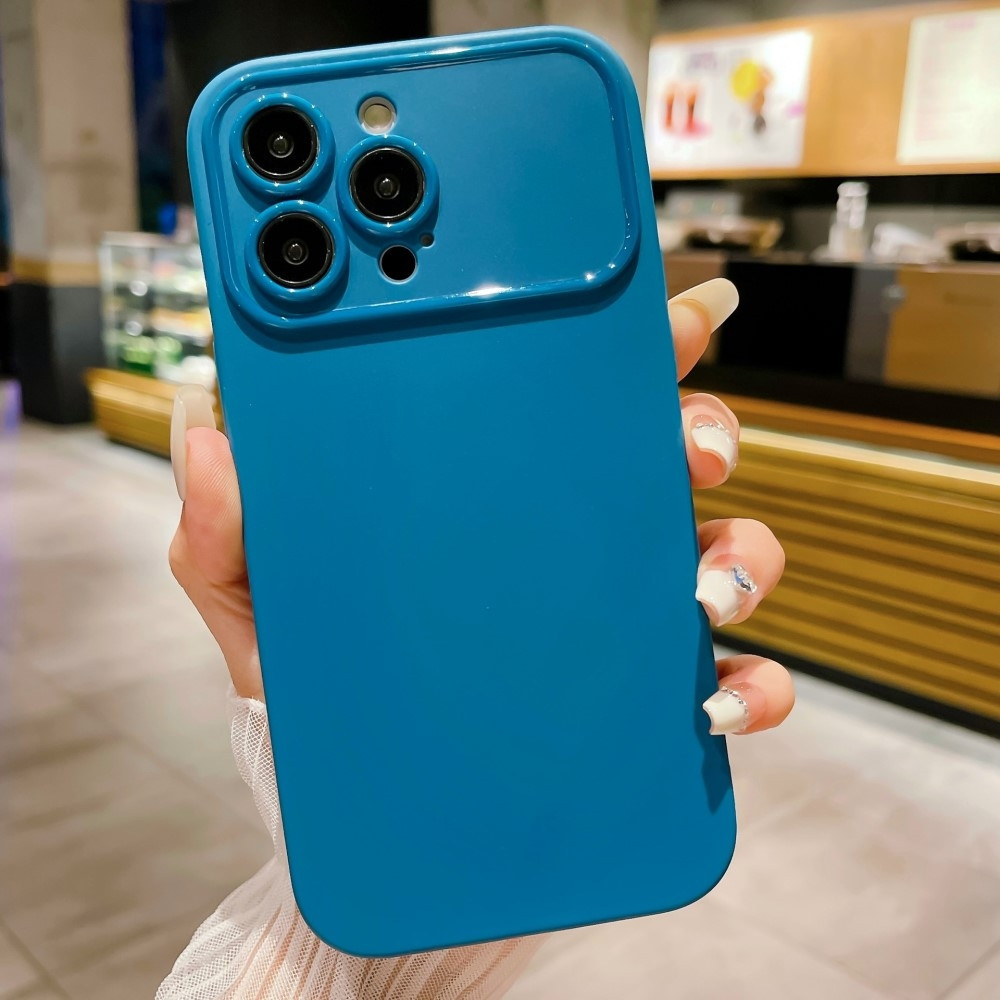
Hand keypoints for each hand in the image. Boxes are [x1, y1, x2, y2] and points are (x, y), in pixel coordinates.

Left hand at [169, 278, 792, 734]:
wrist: (346, 816)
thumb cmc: (313, 693)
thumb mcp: (258, 603)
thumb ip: (227, 529)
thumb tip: (213, 440)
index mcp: (496, 494)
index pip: (576, 398)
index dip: (638, 346)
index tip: (678, 316)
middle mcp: (570, 546)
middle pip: (671, 460)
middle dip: (706, 433)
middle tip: (691, 449)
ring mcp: (614, 623)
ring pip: (725, 557)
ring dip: (742, 559)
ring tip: (700, 592)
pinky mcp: (639, 705)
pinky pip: (731, 687)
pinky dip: (752, 690)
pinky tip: (712, 704)